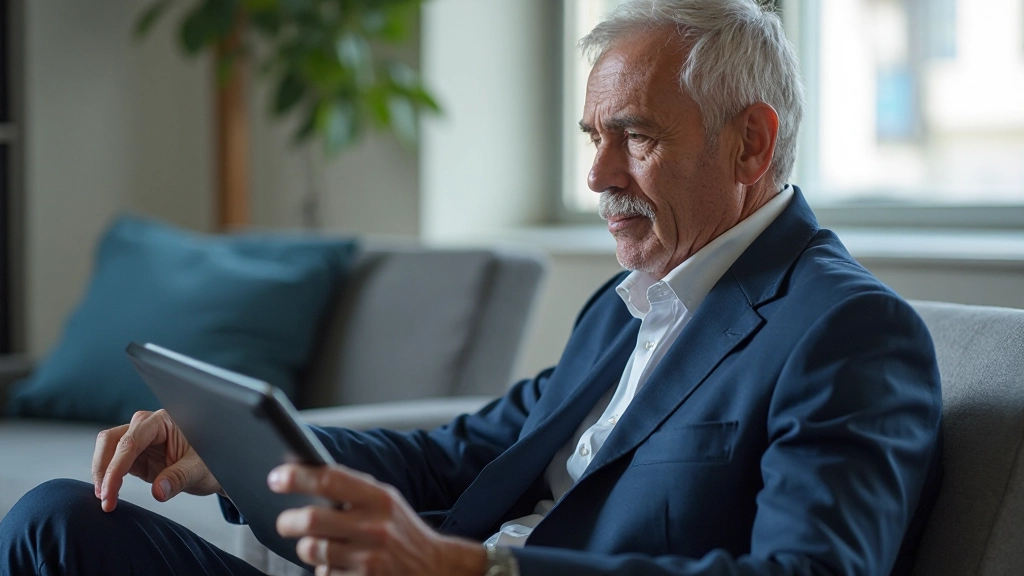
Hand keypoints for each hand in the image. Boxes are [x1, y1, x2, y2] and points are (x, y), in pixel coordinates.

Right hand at [92, 409, 221, 511]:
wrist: (215, 469)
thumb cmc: (212, 462)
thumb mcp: (200, 470)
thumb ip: (179, 478)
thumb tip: (158, 492)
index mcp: (164, 421)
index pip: (132, 440)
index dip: (116, 466)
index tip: (109, 490)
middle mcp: (148, 426)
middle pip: (112, 440)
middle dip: (103, 469)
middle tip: (105, 498)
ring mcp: (140, 440)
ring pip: (108, 449)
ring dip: (102, 473)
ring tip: (105, 500)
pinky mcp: (136, 455)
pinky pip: (113, 462)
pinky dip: (107, 478)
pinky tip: (108, 495)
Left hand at [270, 464, 486, 575]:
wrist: (433, 568)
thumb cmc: (400, 529)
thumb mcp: (386, 501)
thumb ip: (353, 489)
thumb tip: (305, 473)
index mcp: (380, 498)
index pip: (330, 480)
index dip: (297, 477)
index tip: (276, 478)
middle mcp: (374, 527)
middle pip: (312, 519)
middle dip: (288, 521)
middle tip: (284, 522)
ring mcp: (368, 560)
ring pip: (312, 550)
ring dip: (305, 547)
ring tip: (313, 544)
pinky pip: (324, 575)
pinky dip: (324, 569)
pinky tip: (338, 563)